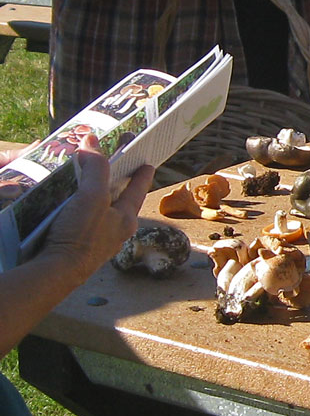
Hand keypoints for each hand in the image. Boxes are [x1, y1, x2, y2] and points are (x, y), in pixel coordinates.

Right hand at [37, 148, 152, 289]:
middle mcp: (116, 232)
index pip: (137, 190)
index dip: (142, 175)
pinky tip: (69, 213)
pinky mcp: (78, 252)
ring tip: (87, 188)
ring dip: (96, 202)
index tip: (148, 164)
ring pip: (101, 216)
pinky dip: (80, 216)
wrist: (56, 273)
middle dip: (118, 188)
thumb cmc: (81, 236)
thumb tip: (92, 142)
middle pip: (121, 203)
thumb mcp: (92, 195)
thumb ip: (95, 168)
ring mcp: (97, 244)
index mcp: (125, 219)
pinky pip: (83, 228)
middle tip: (114, 173)